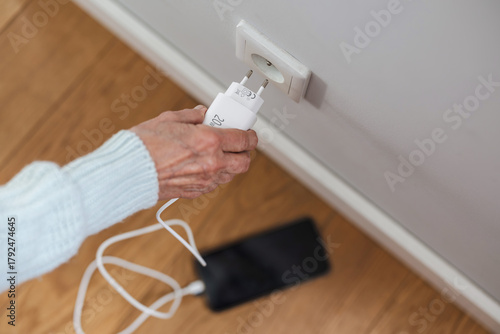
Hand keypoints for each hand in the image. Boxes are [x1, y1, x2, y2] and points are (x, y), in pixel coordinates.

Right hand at [130, 105, 257, 199]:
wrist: (128, 171)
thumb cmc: (145, 145)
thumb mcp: (170, 119)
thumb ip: (192, 116)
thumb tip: (203, 114)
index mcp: (209, 141)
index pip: (245, 140)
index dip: (250, 135)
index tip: (248, 132)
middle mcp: (212, 163)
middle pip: (244, 162)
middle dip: (245, 152)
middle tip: (237, 144)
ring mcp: (205, 179)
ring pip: (231, 175)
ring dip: (230, 164)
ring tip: (218, 153)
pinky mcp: (195, 191)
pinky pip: (214, 183)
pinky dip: (215, 174)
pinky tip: (204, 165)